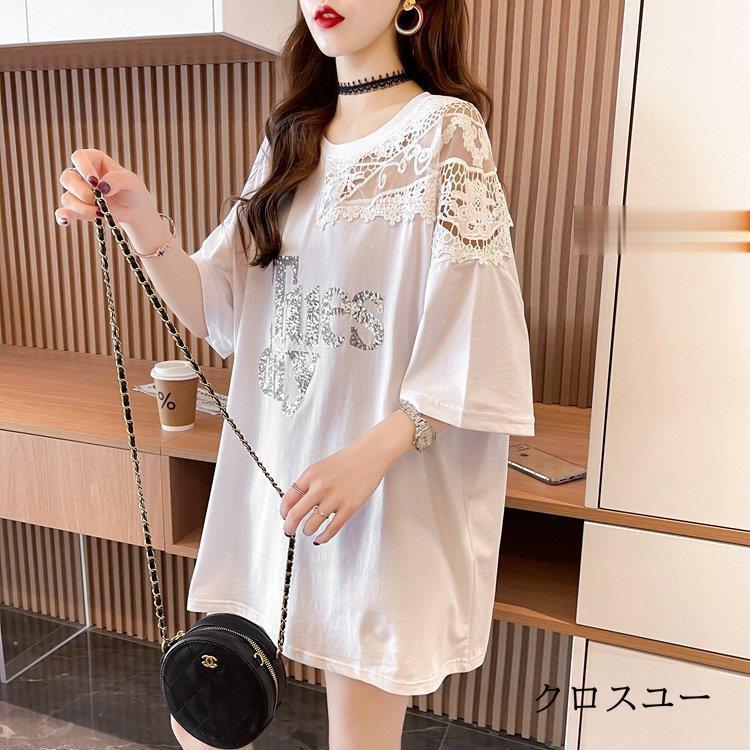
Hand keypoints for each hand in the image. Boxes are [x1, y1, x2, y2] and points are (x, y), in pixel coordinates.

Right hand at [55, 147, 152, 226]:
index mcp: (93, 160)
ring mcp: (77, 192)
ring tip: (100, 212)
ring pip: (67, 197)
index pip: (79, 157)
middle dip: (81, 191)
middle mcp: (81, 174)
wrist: (134, 209)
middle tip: (97, 199)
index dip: (83, 168)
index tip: (94, 181)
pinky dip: (64, 216)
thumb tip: (101, 187)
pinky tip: (66, 221)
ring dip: (82, 207)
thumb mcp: (132, 181)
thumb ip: (118, 179)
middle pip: (67, 178)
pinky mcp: (77, 208)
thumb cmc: (132, 189)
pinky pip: (63, 211)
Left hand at [279, 407, 449, 544]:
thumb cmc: (348, 459)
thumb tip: (296, 503)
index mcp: (311, 474)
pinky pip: (332, 528)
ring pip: (312, 524)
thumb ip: (309, 482)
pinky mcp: (349, 507)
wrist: (371, 454)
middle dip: (289, 527)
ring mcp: (335, 498)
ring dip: (307, 531)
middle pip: (296, 514)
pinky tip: (320, 538)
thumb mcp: (322, 466)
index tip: (284, 516)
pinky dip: (323, 537)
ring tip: (308, 531)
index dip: (284, 511)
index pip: (289, 497)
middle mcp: (320, 486)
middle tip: (288, 531)